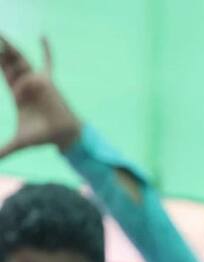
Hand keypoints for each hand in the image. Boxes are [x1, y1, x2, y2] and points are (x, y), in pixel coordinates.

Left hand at [0, 35, 79, 156]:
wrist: (63, 135)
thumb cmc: (43, 137)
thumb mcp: (19, 143)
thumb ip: (4, 150)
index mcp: (18, 94)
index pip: (4, 73)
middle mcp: (26, 84)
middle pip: (10, 63)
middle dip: (1, 52)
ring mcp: (38, 81)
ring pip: (23, 61)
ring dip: (13, 50)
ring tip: (2, 37)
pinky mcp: (49, 81)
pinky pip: (48, 62)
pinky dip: (46, 49)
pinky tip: (42, 35)